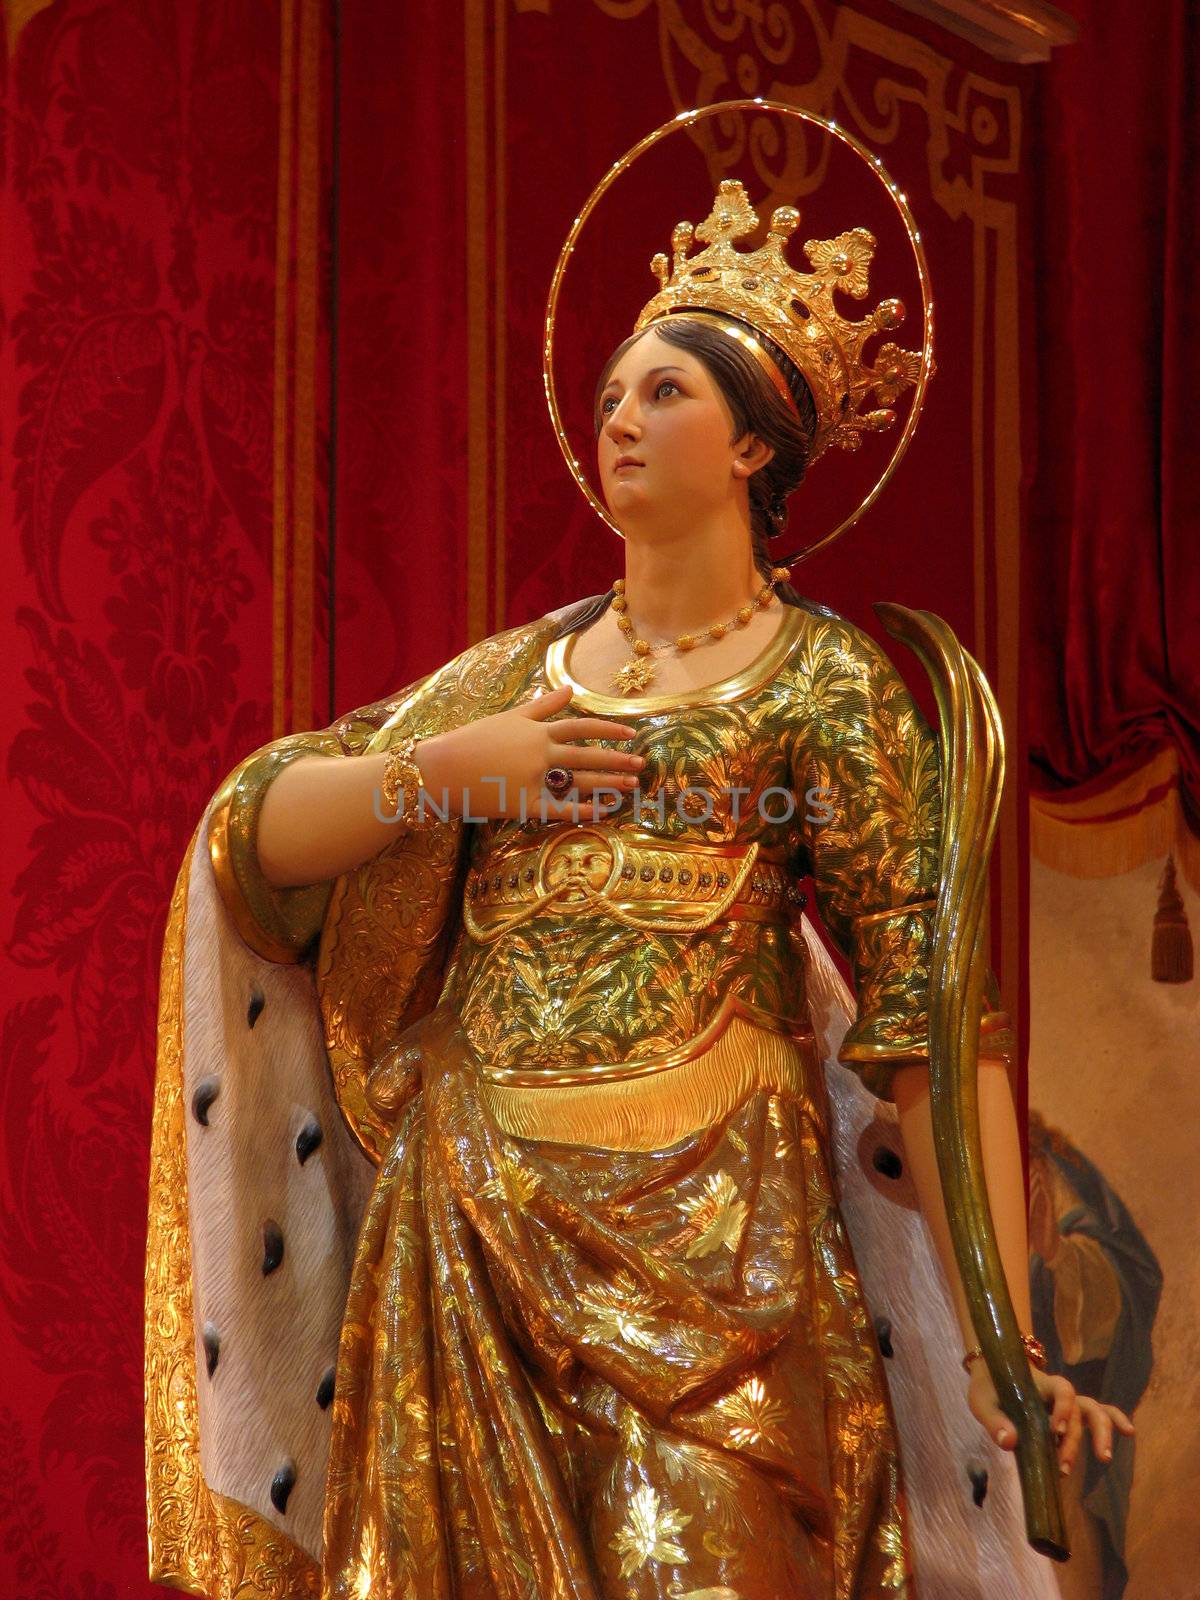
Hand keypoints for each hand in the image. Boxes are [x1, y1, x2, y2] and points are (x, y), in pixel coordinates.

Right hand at [414, 683, 643, 822]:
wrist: (441, 768)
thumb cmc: (472, 740)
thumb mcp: (509, 717)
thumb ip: (542, 705)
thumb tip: (569, 690)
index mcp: (537, 731)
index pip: (582, 727)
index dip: (609, 729)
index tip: (632, 734)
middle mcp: (541, 754)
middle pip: (588, 756)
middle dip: (617, 760)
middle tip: (642, 765)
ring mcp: (534, 780)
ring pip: (580, 782)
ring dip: (608, 784)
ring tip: (631, 786)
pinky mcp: (524, 804)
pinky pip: (560, 808)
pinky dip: (583, 810)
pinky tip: (604, 811)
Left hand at [967, 1359, 1134, 1473]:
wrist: (991, 1372)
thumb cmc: (988, 1387)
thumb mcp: (982, 1401)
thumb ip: (994, 1421)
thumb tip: (1009, 1443)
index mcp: (1039, 1385)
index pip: (1062, 1390)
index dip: (1064, 1409)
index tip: (1055, 1431)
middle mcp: (1058, 1393)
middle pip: (1080, 1409)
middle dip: (1076, 1439)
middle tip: (1065, 1467)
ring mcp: (1066, 1403)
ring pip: (1094, 1411)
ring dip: (1101, 1433)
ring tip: (1104, 1458)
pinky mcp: (1069, 1413)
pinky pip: (1097, 1413)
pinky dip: (1114, 1418)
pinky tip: (1129, 1432)